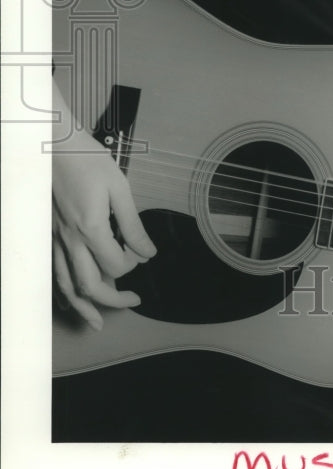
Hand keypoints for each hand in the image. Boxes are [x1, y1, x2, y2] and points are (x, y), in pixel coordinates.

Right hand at [52, 141, 156, 330]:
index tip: (144, 253)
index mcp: (91, 228)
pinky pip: (53, 272)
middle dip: (113, 299)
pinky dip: (63, 292)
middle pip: (90, 286)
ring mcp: (55, 240)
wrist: (53, 145)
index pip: (116, 264)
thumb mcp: (119, 187)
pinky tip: (71, 300)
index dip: (134, 265)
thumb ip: (132, 223)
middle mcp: (70, 240)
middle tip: (134, 301)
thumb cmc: (88, 160)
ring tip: (98, 323)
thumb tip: (148, 251)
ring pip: (67, 286)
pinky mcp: (48, 235)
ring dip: (84, 307)